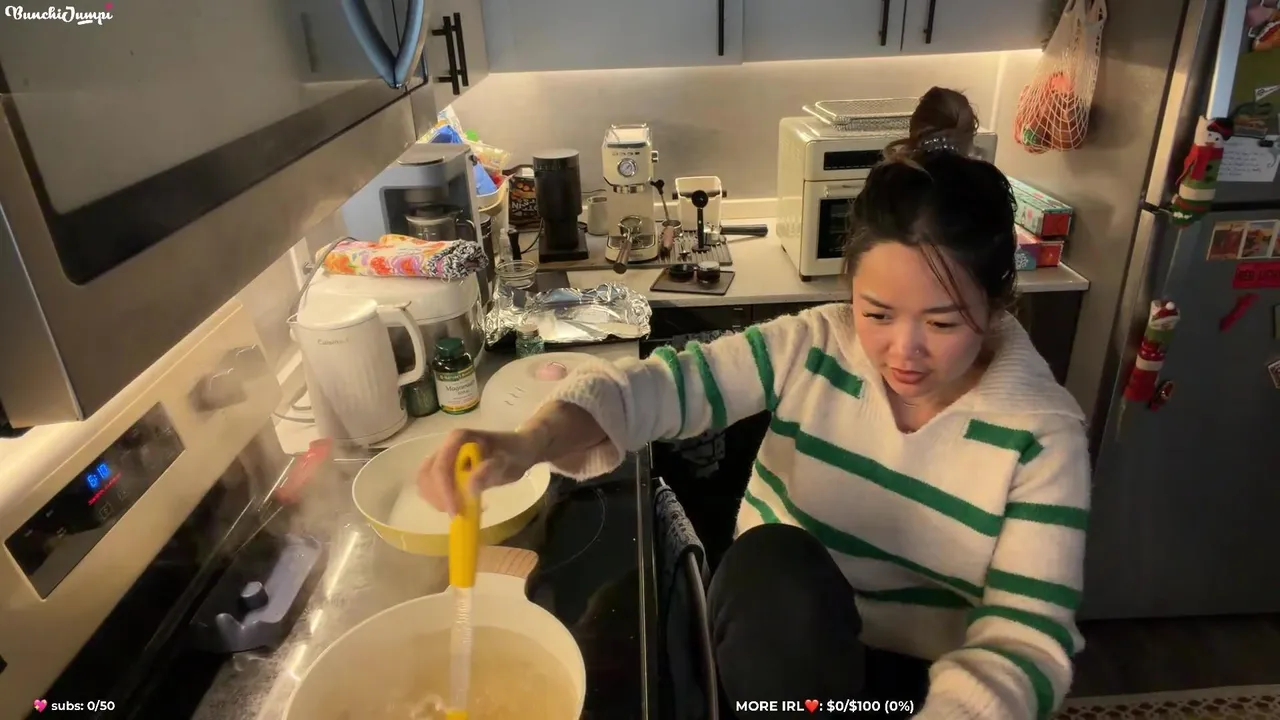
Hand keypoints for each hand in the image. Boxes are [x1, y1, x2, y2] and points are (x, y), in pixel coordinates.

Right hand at [416, 427, 543, 514]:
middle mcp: (446, 446)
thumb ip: (490, 471)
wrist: (519, 449)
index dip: (444, 491)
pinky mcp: (444, 469)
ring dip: (437, 499)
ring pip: (425, 481)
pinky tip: (459, 504)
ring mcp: (443, 457)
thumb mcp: (507, 462)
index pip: (441, 467)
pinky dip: (440, 498)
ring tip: (460, 509)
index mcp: (458, 439)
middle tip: (458, 513)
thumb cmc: (514, 453)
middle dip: (439, 497)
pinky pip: (432, 486)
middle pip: (427, 474)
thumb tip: (470, 486)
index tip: (455, 512)